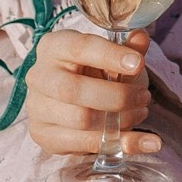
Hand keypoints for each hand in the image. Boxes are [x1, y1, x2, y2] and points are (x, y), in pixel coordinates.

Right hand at [24, 27, 157, 157]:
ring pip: (80, 119)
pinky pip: (84, 144)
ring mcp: (37, 108)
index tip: (138, 63)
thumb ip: (129, 48)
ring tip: (140, 112)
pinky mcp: (43, 135)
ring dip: (120, 119)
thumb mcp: (113, 57)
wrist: (74, 99)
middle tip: (144, 97)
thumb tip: (141, 37)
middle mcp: (39, 76)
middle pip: (74, 89)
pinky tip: (145, 141)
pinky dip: (121, 144)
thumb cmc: (93, 70)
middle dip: (117, 96)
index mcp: (53, 46)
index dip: (110, 55)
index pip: (79, 48)